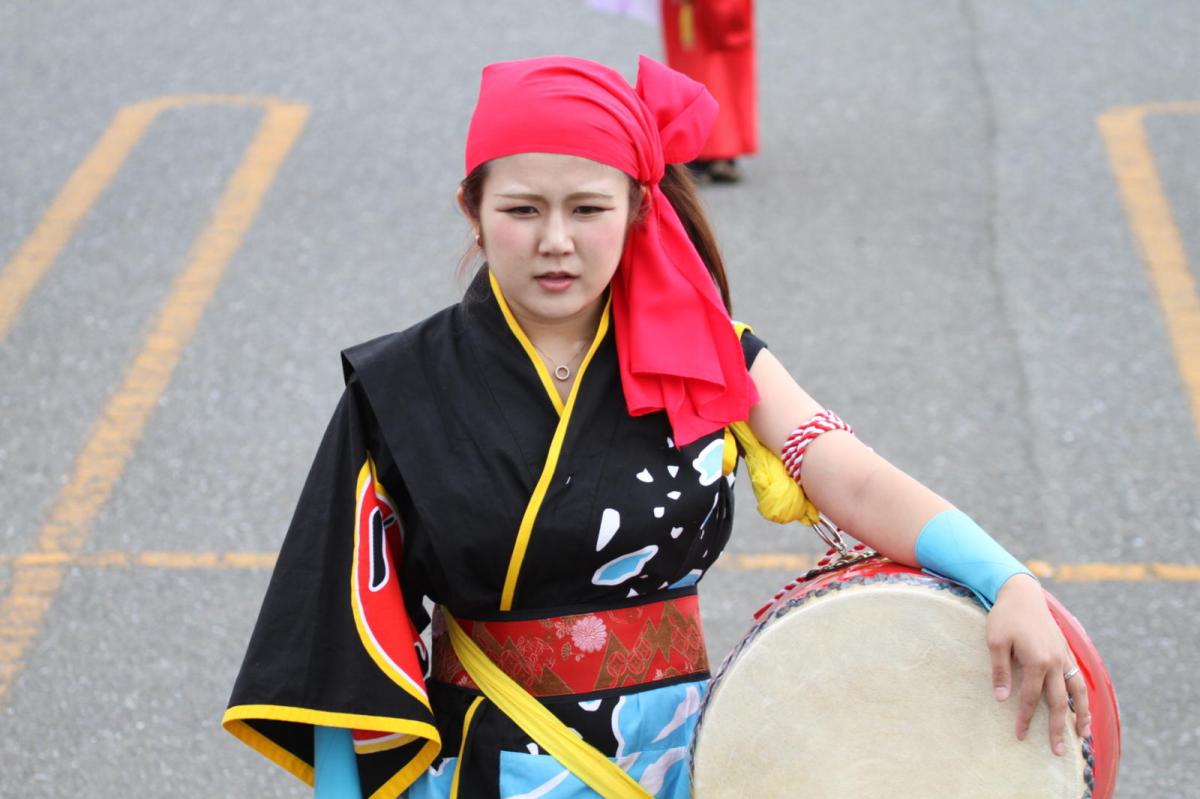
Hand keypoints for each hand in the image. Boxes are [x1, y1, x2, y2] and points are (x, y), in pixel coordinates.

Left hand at [985, 573, 1091, 754]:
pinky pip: (1078, 678)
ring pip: (1078, 691)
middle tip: (1059, 751)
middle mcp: (1056, 661)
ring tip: (1082, 734)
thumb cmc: (1005, 616)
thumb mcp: (995, 642)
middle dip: (1058, 727)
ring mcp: (1064, 656)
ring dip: (1081, 714)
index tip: (1020, 736)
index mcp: (1037, 661)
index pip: (1032, 698)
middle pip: (1060, 701)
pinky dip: (1083, 695)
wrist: (1021, 592)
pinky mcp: (1066, 650)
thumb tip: (1001, 699)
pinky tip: (1083, 706)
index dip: (1025, 718)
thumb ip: (1000, 671)